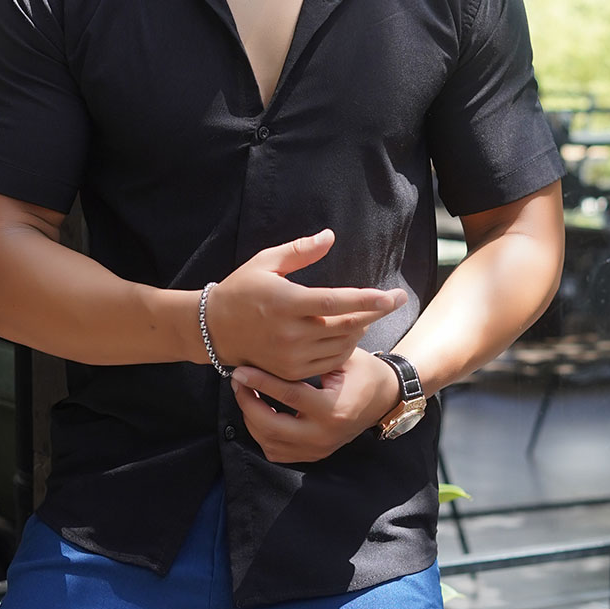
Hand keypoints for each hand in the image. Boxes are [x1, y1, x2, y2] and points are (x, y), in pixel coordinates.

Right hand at [206, 229, 405, 381]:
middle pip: (345, 326)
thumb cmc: (242, 289)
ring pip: (341, 346)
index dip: (367, 299)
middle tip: (395, 301)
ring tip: (368, 314)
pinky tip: (349, 334)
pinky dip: (345, 349)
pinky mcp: (290, 372)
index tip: (392, 296)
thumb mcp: (266, 262)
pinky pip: (329, 363)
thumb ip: (300, 251)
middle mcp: (290, 333)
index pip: (335, 302)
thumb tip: (330, 236)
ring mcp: (290, 356)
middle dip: (375, 313)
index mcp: (286, 302)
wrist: (214, 329)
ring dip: (360, 330)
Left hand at [230, 349, 400, 463]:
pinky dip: (262, 435)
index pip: (288, 395)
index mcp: (333, 409)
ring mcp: (319, 449)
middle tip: (238, 382)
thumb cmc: (364, 371)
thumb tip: (275, 340)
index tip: (240, 370)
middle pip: (272, 426)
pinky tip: (258, 413)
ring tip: (245, 394)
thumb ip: (314, 351)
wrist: (385, 398)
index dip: (260, 382)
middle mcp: (324, 435)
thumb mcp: (345, 356)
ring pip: (270, 443)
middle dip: (248, 403)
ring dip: (251, 419)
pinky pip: (277, 453)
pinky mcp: (314, 454)